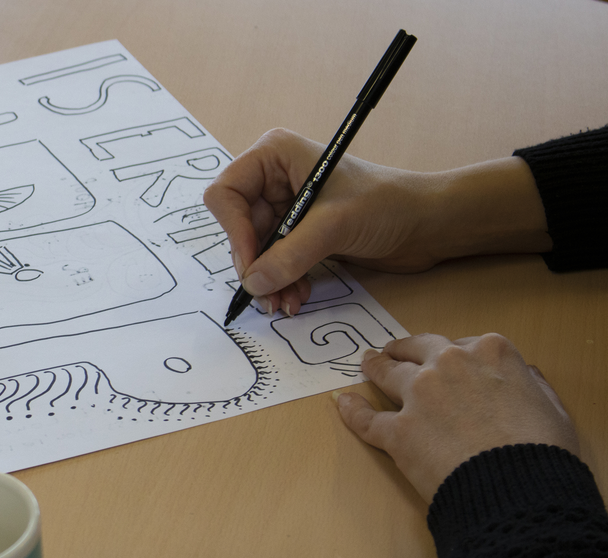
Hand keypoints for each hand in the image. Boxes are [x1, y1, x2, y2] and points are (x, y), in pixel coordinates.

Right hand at [203, 128, 549, 315]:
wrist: (427, 224)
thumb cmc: (388, 203)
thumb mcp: (334, 226)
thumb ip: (290, 255)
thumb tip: (253, 283)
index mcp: (273, 156)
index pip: (226, 194)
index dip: (234, 232)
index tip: (251, 266)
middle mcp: (272, 179)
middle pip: (237, 227)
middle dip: (253, 264)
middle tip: (266, 297)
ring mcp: (284, 206)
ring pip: (254, 250)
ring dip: (268, 279)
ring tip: (285, 303)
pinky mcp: (297, 232)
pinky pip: (273, 261)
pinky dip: (281, 281)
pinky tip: (297, 296)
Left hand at [336, 333, 579, 503]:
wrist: (518, 487)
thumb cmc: (542, 452)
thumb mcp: (552, 409)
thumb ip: (532, 387)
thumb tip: (526, 378)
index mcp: (490, 353)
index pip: (464, 345)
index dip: (456, 356)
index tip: (451, 362)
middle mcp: (449, 365)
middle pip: (419, 349)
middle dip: (405, 349)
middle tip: (394, 351)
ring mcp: (419, 396)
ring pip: (387, 373)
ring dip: (375, 366)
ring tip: (367, 364)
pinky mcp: (398, 431)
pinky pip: (367, 419)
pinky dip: (352, 411)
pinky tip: (344, 404)